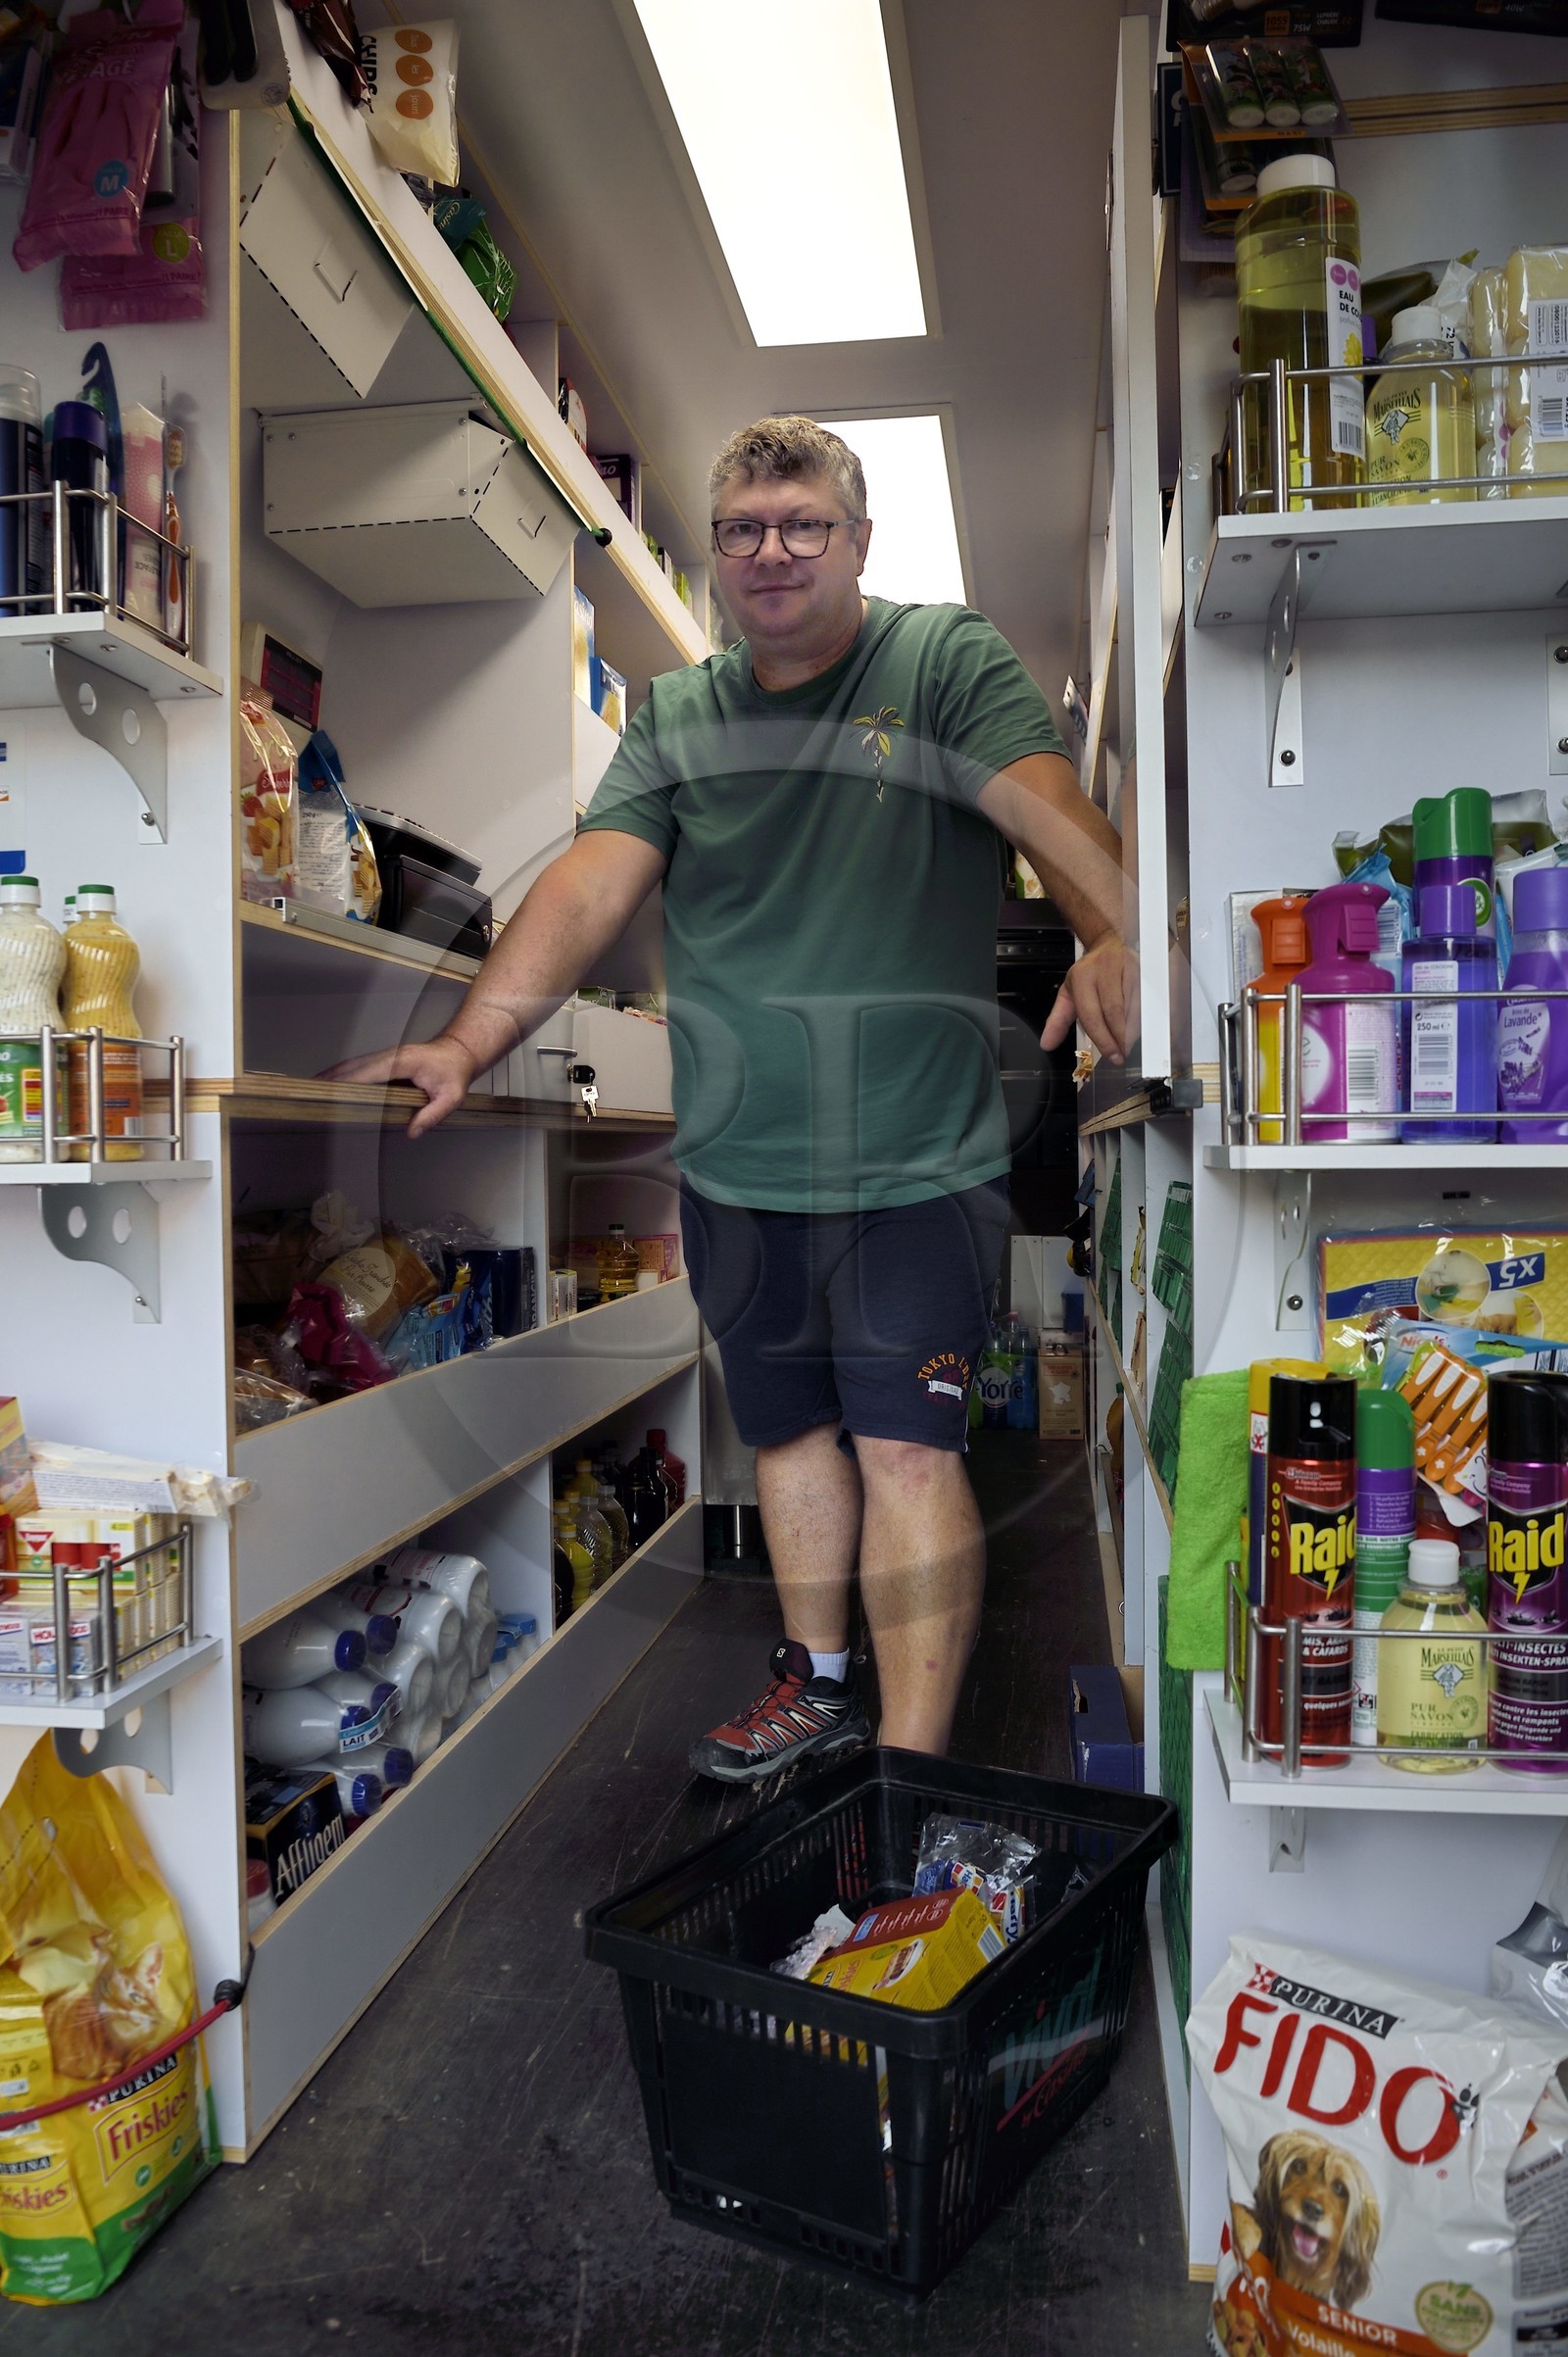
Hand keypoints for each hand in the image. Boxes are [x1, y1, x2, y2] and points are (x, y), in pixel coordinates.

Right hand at [322, 1036, 477, 1138]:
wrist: (459, 1051)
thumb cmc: (455, 1073)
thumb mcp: (451, 1097)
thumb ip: (432, 1115)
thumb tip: (411, 1133)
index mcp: (401, 1062)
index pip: (368, 1072)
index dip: (347, 1082)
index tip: (329, 1093)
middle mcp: (389, 1056)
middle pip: (352, 1066)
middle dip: (330, 1079)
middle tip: (309, 1094)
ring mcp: (385, 1056)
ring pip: (352, 1064)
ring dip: (332, 1075)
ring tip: (311, 1089)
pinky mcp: (384, 1060)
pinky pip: (358, 1065)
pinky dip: (342, 1073)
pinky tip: (330, 1083)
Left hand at [1041, 935, 1138, 1066]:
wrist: (1109, 944)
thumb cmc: (1089, 974)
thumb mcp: (1068, 994)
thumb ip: (1057, 1020)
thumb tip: (1047, 1045)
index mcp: (1082, 978)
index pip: (1091, 1014)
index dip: (1102, 1038)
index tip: (1111, 1056)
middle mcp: (1104, 970)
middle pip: (1114, 1011)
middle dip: (1119, 1038)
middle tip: (1121, 1056)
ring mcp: (1127, 968)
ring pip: (1134, 1006)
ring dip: (1133, 1031)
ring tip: (1130, 1047)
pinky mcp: (1145, 970)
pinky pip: (1149, 999)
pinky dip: (1146, 1019)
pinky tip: (1142, 1031)